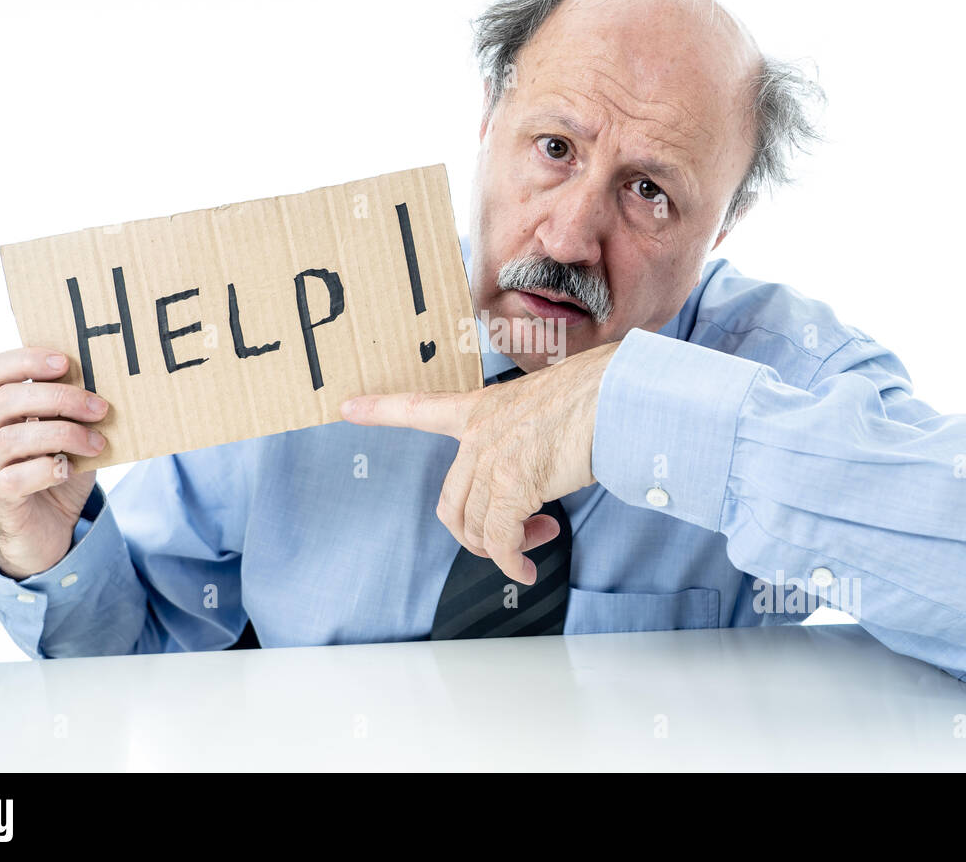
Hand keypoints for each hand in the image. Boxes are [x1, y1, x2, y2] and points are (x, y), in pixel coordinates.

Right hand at [0, 347, 108, 579]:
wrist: (48, 529)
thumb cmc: (60, 470)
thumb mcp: (72, 433)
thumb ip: (77, 410)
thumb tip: (107, 384)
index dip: (26, 360)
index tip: (65, 361)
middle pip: (6, 400)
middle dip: (59, 398)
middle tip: (99, 407)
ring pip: (11, 438)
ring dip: (62, 434)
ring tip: (96, 443)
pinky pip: (14, 478)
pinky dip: (47, 469)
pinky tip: (69, 469)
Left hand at [340, 341, 618, 584]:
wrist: (617, 394)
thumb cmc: (594, 398)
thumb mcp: (542, 410)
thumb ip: (522, 443)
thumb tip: (533, 486)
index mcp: (481, 409)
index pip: (421, 407)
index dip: (382, 409)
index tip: (347, 407)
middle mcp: (479, 434)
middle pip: (451, 504)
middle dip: (476, 534)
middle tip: (515, 536)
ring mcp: (493, 459)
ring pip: (474, 526)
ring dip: (503, 548)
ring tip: (536, 540)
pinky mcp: (515, 484)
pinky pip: (500, 541)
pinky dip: (511, 564)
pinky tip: (524, 570)